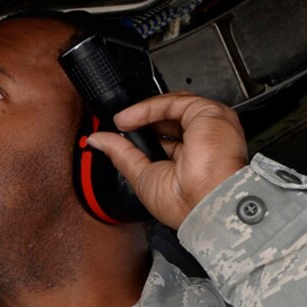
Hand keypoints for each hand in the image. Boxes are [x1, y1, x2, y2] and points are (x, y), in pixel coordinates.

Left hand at [85, 93, 248, 228]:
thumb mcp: (143, 177)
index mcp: (194, 157)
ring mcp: (208, 125)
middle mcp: (203, 139)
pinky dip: (148, 107)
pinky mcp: (209, 113)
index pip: (166, 136)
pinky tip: (130, 118)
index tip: (121, 134)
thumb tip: (98, 140)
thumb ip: (121, 154)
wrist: (207, 204)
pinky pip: (174, 102)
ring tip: (122, 122)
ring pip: (172, 106)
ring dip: (143, 112)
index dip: (143, 133)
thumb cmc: (187, 204)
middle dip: (142, 121)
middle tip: (120, 126)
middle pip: (169, 118)